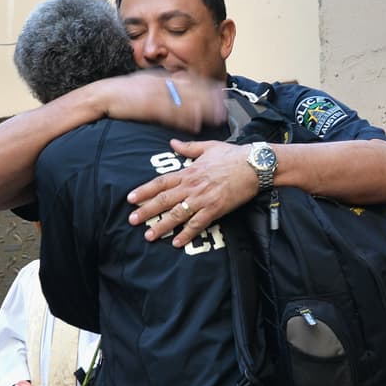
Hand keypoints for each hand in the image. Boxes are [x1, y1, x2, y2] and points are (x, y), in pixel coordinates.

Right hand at [105, 71, 226, 132]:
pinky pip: (171, 114)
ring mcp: (156, 95)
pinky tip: (196, 126)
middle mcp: (162, 84)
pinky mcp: (149, 107)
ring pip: (186, 102)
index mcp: (162, 78)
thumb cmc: (124, 92)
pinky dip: (184, 120)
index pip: (190, 80)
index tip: (222, 91)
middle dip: (211, 99)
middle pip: (192, 91)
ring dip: (203, 110)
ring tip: (218, 118)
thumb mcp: (146, 82)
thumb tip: (179, 83)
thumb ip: (164, 83)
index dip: (207, 87)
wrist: (103, 96)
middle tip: (226, 107)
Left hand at [127, 140, 258, 246]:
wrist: (254, 165)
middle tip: (132, 220)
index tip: (131, 198)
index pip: (160, 183)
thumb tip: (173, 143)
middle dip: (146, 211)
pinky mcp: (215, 208)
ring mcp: (203, 199)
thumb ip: (188, 148)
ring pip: (177, 214)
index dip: (144, 191)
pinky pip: (198, 224)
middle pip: (164, 200)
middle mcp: (192, 186)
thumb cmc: (234, 155)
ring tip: (149, 235)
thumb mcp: (209, 147)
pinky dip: (187, 234)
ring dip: (162, 225)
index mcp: (189, 172)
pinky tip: (176, 242)